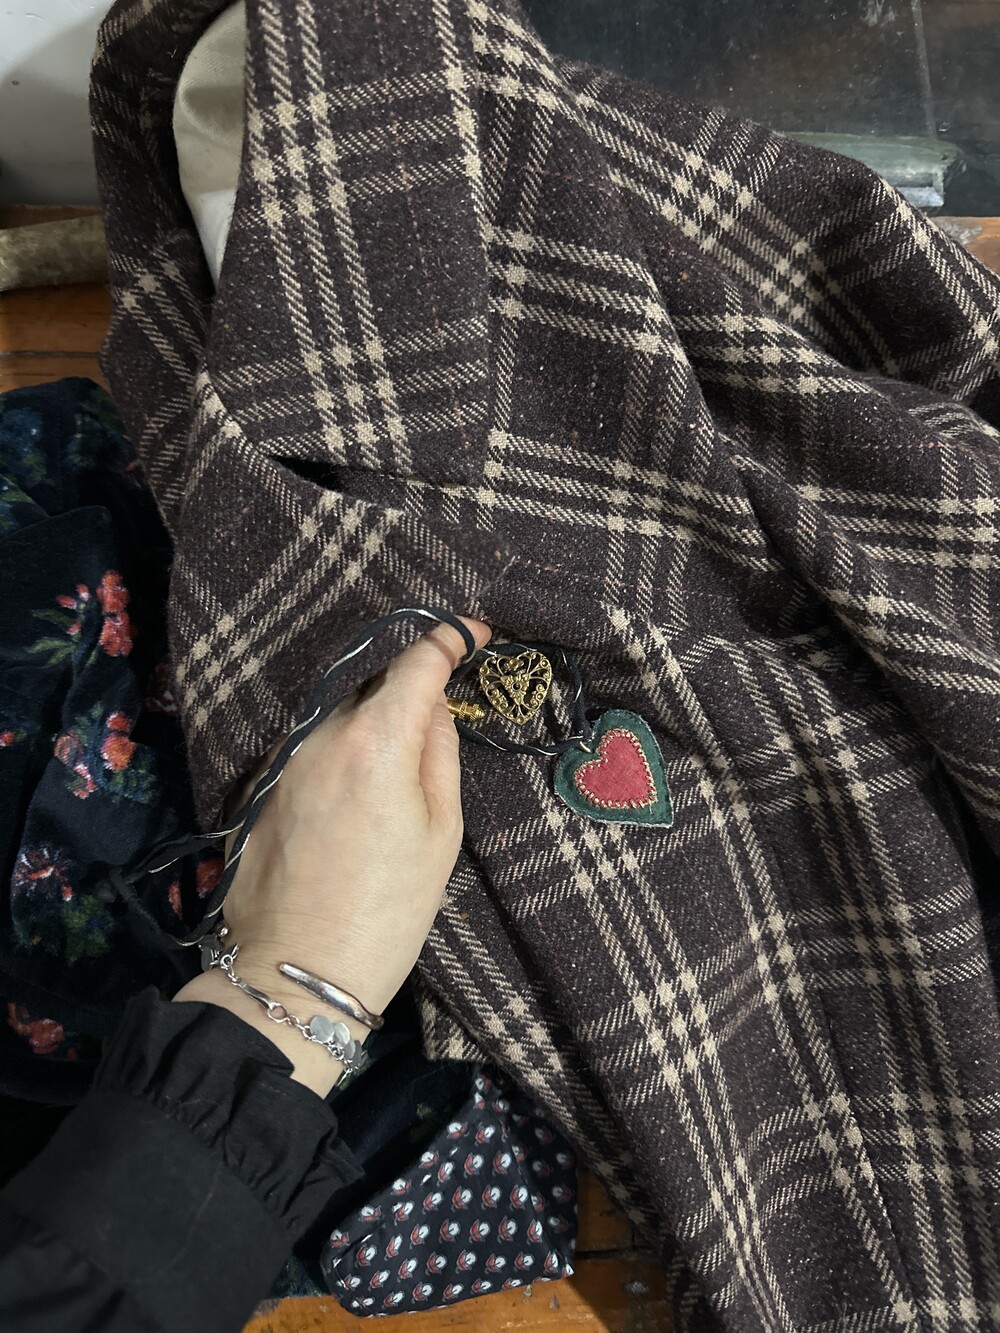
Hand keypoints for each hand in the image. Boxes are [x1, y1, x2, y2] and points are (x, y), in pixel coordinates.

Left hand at [173, 616, 491, 1094]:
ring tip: (392, 782)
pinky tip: (352, 805)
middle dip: (407, 693)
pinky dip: (338, 755)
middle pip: (373, 686)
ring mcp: (283, 759)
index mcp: (374, 740)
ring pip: (338, 717)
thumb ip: (439, 752)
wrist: (296, 972)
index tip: (473, 632)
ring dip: (369, 727)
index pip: (416, 661)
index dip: (449, 638)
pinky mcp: (260, 787)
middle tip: (438, 725)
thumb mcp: (440, 832)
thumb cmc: (387, 910)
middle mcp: (320, 734)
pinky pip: (311, 749)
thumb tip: (433, 707)